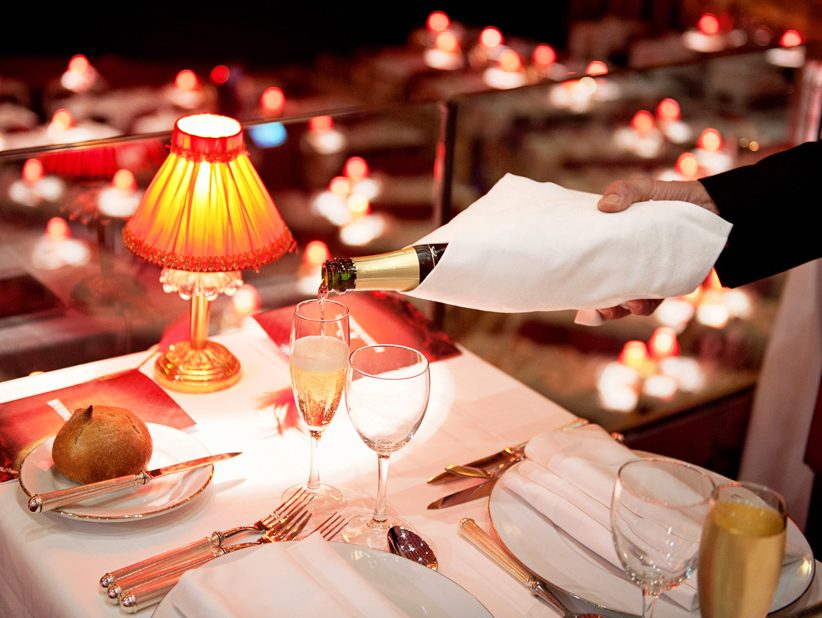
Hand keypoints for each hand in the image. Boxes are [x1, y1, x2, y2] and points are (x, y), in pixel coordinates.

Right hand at [593, 177, 717, 320]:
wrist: (715, 208)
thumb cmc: (672, 198)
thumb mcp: (645, 188)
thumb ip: (625, 190)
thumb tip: (604, 206)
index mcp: (614, 245)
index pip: (593, 265)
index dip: (581, 279)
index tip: (572, 288)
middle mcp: (628, 265)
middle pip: (605, 291)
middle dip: (596, 307)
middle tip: (590, 309)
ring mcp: (647, 276)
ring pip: (626, 302)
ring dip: (618, 311)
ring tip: (616, 308)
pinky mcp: (668, 284)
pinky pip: (653, 302)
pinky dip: (643, 306)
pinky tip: (636, 303)